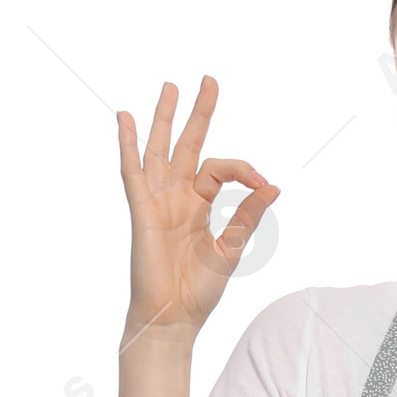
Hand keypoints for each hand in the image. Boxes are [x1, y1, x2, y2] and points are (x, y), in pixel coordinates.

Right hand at [115, 74, 278, 344]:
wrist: (174, 316)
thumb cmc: (199, 289)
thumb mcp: (231, 248)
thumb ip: (247, 216)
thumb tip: (272, 186)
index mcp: (199, 205)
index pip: (219, 169)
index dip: (242, 169)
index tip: (261, 181)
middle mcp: (177, 197)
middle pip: (188, 145)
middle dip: (198, 113)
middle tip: (208, 80)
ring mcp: (157, 200)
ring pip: (160, 149)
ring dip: (164, 118)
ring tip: (170, 87)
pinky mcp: (141, 210)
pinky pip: (132, 171)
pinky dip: (128, 145)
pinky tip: (124, 118)